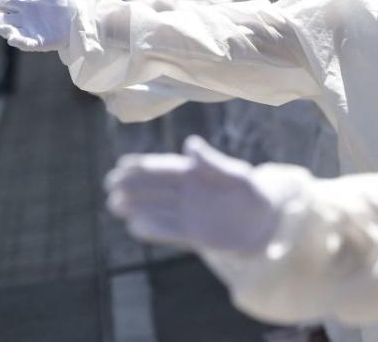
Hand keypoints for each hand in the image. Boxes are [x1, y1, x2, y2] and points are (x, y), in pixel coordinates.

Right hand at [0, 0, 72, 51]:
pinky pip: (28, 44)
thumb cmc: (62, 4)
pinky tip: (14, 39)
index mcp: (24, 8)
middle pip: (4, 20)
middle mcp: (24, 21)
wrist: (79, 17)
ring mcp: (31, 32)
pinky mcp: (41, 43)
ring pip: (13, 33)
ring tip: (0, 28)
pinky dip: (21, 42)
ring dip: (6, 31)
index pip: (5, 4)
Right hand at [105, 136, 280, 251]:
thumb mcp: (237, 175)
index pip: (165, 167)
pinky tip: (135, 226)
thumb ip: (213, 163)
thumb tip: (189, 144)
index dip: (143, 166)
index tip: (121, 164)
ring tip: (115, 204)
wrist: (267, 221)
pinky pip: (168, 229)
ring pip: (157, 207)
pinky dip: (152, 227)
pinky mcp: (193, 233)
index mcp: (197, 173)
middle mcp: (188, 192)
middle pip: (155, 187)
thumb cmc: (254, 191)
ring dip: (136, 205)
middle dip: (133, 184)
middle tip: (110, 184)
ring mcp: (188, 213)